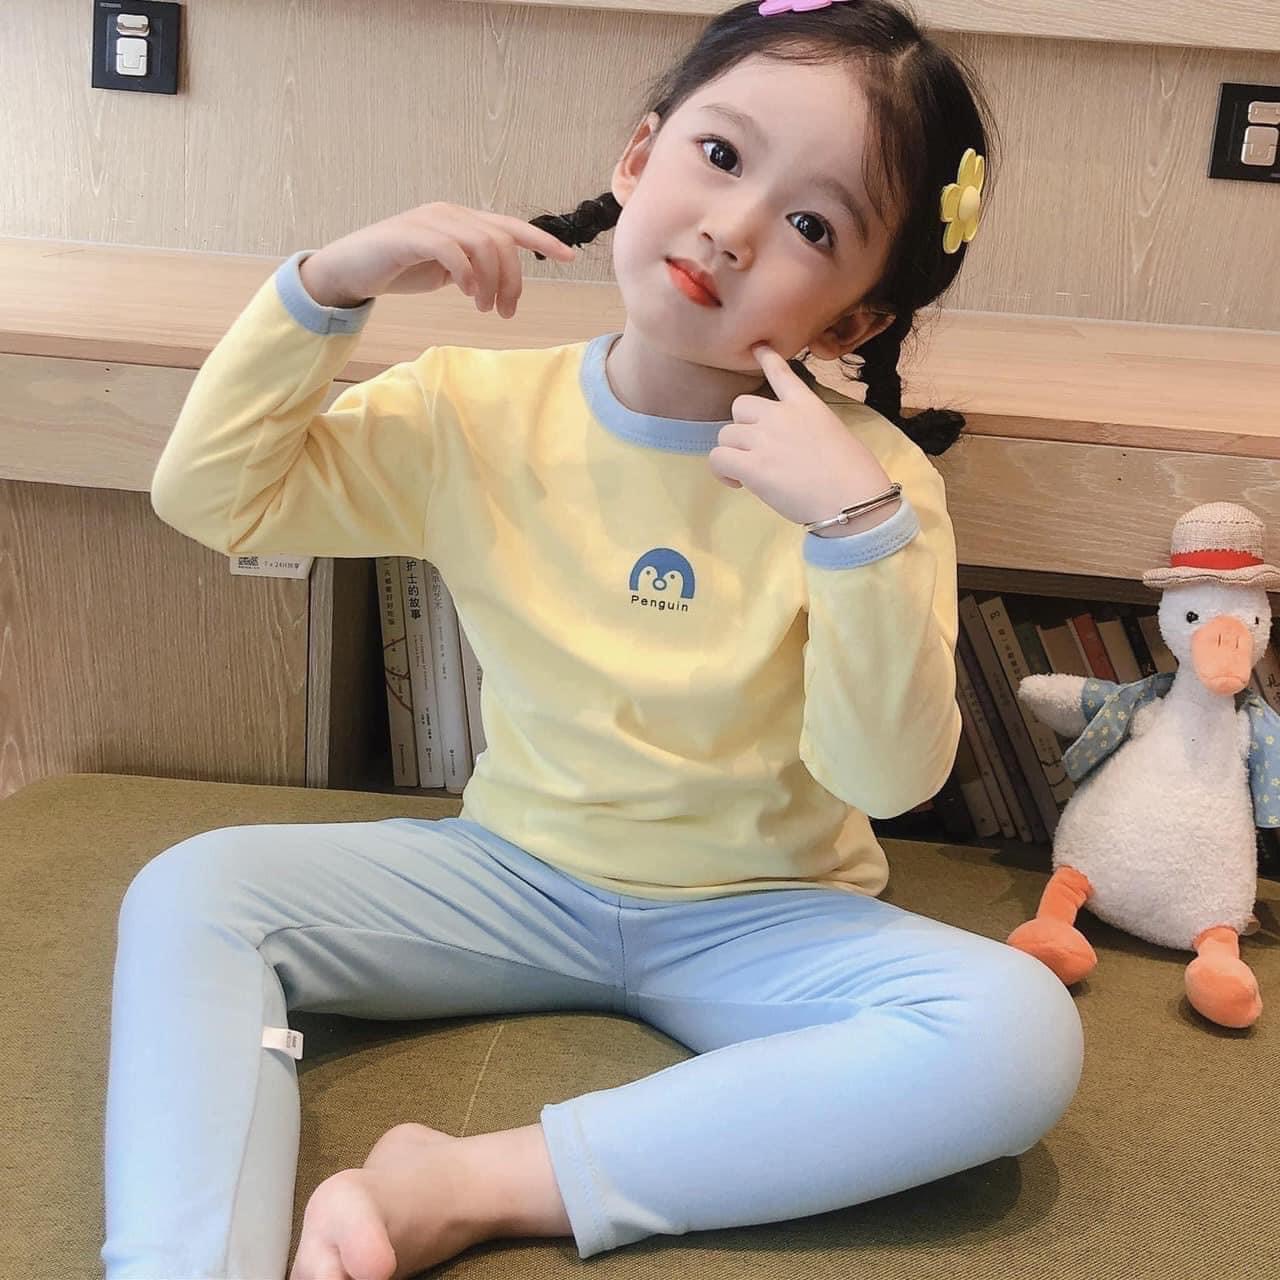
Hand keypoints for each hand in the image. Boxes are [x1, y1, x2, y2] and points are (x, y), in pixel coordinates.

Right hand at [298, 202, 575, 312]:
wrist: (352, 269)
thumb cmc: (400, 269)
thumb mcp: (447, 270)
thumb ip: (474, 267)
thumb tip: (498, 280)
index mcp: (462, 220)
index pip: (511, 226)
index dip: (543, 240)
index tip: (569, 258)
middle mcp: (450, 214)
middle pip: (501, 241)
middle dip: (512, 280)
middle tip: (505, 312)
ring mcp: (430, 221)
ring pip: (481, 244)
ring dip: (490, 282)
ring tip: (484, 308)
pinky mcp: (410, 236)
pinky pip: (451, 249)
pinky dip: (465, 273)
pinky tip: (466, 293)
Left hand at [708, 344, 897, 527]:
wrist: (852, 499)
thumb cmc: (855, 475)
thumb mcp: (836, 434)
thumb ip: (808, 430)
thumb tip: (792, 447)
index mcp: (806, 404)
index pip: (781, 373)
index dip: (767, 358)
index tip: (757, 347)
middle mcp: (781, 415)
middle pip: (740, 407)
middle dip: (743, 427)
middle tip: (756, 451)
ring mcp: (764, 438)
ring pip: (726, 434)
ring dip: (733, 452)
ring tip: (747, 473)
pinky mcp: (752, 466)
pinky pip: (718, 458)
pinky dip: (722, 471)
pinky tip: (737, 482)